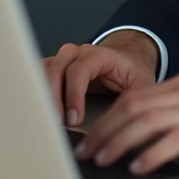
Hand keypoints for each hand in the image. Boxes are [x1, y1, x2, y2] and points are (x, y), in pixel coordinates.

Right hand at [43, 34, 158, 127]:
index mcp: (100, 54)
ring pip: (44, 70)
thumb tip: (120, 125)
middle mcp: (78, 53)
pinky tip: (38, 110)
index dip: (74, 94)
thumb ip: (134, 101)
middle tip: (57, 123)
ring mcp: (65, 59)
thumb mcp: (142, 85)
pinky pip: (39, 74)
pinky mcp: (56, 69)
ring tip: (46, 119)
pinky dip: (36, 91)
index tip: (74, 119)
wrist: (127, 60)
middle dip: (54, 98)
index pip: (80, 70)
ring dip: (41, 94)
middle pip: (57, 69)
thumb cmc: (133, 71)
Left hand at [74, 71, 178, 174]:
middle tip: (87, 152)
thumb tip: (150, 135)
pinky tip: (140, 166)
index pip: (137, 97)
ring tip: (105, 159)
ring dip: (120, 141)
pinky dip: (152, 153)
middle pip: (136, 106)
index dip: (110, 118)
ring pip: (150, 120)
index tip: (93, 138)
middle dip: (106, 130)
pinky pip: (176, 139)